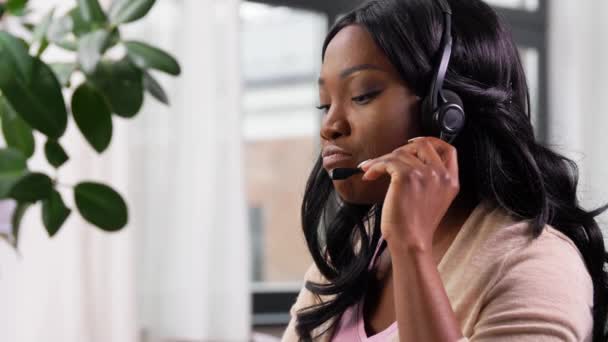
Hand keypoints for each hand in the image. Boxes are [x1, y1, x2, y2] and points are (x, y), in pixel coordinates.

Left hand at [359, 136, 459, 252]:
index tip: (413, 144)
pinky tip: (369, 175)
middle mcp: (441, 175)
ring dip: (381, 160)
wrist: (411, 242)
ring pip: (400, 153)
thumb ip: (430, 179)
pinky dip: (375, 166)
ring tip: (371, 171)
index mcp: (450, 181)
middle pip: (423, 145)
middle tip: (387, 160)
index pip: (448, 149)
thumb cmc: (415, 226)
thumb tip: (407, 159)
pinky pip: (387, 161)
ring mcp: (425, 174)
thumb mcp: (434, 199)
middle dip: (401, 149)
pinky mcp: (407, 176)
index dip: (431, 141)